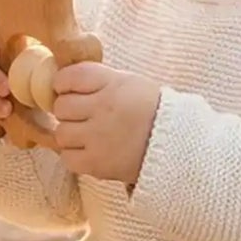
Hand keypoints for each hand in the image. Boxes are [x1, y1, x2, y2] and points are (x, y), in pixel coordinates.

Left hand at [49, 60, 162, 184]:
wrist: (179, 146)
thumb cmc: (151, 110)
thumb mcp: (129, 82)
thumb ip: (98, 79)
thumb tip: (61, 82)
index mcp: (113, 85)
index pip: (70, 77)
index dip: (63, 83)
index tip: (67, 89)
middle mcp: (104, 109)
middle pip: (61, 106)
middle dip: (68, 110)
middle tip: (82, 115)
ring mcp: (99, 138)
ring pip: (61, 133)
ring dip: (70, 134)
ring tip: (87, 135)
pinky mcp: (98, 164)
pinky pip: (67, 158)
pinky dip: (74, 156)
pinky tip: (88, 151)